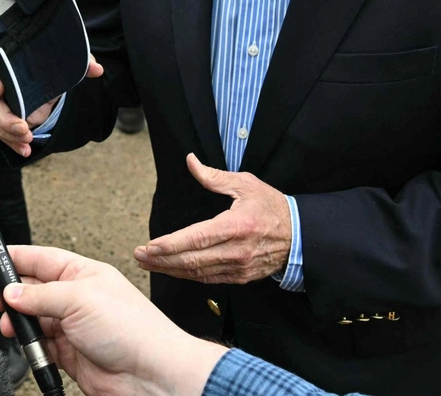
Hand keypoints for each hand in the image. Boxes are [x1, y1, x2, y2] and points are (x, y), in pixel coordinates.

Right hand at [0, 57, 102, 156]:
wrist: (45, 83)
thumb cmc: (46, 68)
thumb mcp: (62, 63)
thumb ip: (79, 62)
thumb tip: (97, 69)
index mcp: (2, 63)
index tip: (2, 87)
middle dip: (5, 118)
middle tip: (24, 128)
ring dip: (7, 133)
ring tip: (28, 142)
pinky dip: (12, 143)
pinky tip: (26, 150)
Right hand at [0, 245, 226, 395]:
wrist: (150, 374)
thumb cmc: (132, 329)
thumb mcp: (79, 299)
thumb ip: (40, 295)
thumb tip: (12, 292)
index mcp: (83, 274)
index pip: (41, 260)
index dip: (16, 258)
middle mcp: (77, 298)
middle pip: (32, 290)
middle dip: (8, 293)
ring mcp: (73, 326)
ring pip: (33, 319)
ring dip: (16, 322)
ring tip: (7, 325)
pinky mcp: (70, 353)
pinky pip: (40, 346)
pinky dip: (30, 346)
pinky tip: (28, 345)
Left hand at [133, 154, 292, 284]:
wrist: (301, 236)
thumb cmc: (272, 206)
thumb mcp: (246, 184)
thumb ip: (214, 176)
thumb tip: (191, 161)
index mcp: (236, 226)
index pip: (197, 238)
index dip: (171, 244)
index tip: (150, 246)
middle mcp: (236, 251)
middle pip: (192, 260)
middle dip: (161, 260)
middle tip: (139, 256)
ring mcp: (239, 268)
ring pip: (197, 273)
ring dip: (170, 269)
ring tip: (148, 263)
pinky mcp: (240, 277)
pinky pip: (208, 279)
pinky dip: (187, 275)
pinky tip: (172, 269)